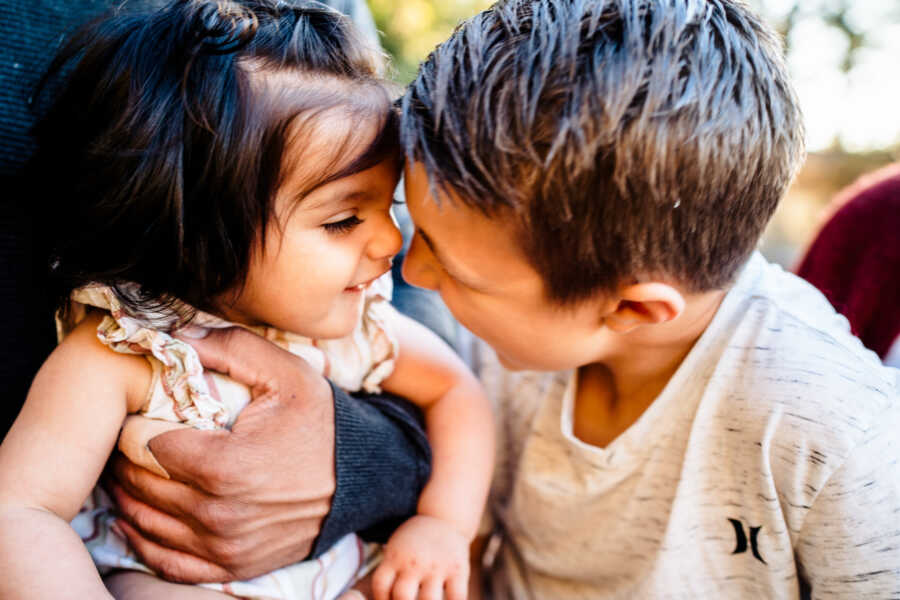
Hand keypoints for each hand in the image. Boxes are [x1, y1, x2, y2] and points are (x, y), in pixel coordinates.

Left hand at [105, 326, 335, 582]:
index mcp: (225, 466)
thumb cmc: (322, 423)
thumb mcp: (286, 373)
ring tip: (129, 471)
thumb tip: (176, 335)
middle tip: (127, 439)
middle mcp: (219, 514)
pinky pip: (168, 562)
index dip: (134, 427)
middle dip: (127, 459)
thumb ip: (230, 348)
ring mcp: (226, 547)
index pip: (145, 447)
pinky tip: (136, 518)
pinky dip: (144, 541)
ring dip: (129, 496)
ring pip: (147, 523)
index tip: (137, 414)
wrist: (363, 477)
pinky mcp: (234, 566)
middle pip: (141, 485)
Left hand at [372, 515, 469, 599]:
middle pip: (402, 596)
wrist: (444, 518)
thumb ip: (389, 572)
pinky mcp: (458, 570)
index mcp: (395, 557)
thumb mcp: (395, 549)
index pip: (381, 586)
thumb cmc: (415, 542)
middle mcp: (414, 562)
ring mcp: (437, 567)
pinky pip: (457, 597)